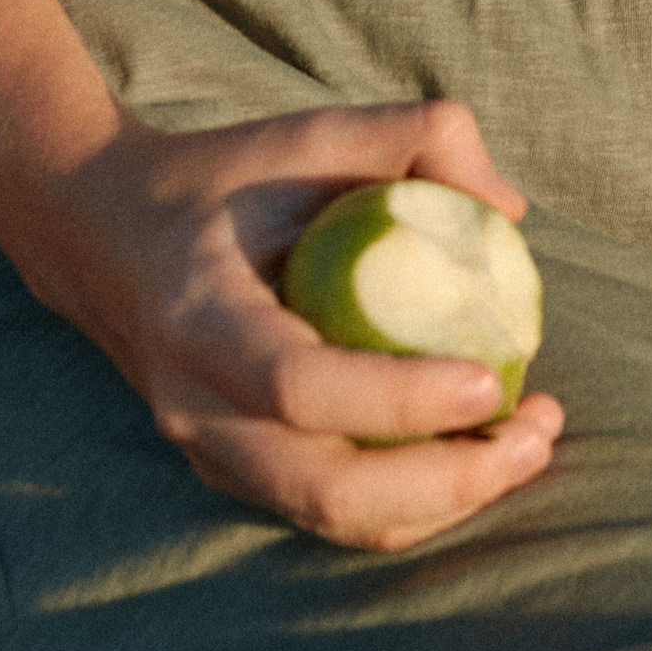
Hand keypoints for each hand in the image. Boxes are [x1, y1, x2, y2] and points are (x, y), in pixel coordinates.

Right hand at [47, 98, 563, 548]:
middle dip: (447, 480)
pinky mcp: (239, 476)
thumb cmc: (231, 179)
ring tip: (528, 444)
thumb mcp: (312, 132)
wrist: (114, 238)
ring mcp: (213, 454)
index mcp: (200, 316)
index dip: (397, 396)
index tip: (490, 378)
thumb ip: (417, 136)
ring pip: (337, 519)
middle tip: (536, 431)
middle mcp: (197, 406)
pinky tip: (480, 451)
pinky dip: (417, 502)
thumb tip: (509, 211)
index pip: (295, 385)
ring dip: (446, 501)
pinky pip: (335, 513)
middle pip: (325, 489)